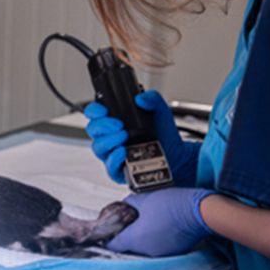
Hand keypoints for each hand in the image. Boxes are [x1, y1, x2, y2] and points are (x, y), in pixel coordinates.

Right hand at [84, 91, 200, 186]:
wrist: (176, 154)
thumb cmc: (163, 134)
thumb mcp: (160, 111)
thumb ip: (153, 99)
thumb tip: (142, 98)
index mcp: (114, 121)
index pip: (94, 114)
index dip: (94, 110)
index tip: (104, 110)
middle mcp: (110, 137)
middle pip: (92, 129)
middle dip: (103, 125)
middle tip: (119, 124)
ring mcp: (112, 154)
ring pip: (98, 147)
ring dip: (109, 140)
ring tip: (124, 136)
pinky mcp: (118, 170)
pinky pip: (109, 166)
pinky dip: (114, 158)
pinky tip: (123, 151)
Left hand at [106, 187, 214, 256]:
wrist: (201, 211)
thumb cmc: (174, 205)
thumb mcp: (144, 199)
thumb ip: (129, 204)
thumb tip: (125, 206)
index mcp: (136, 239)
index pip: (113, 245)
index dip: (108, 237)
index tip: (109, 231)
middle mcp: (147, 251)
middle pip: (128, 246)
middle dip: (127, 235)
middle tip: (129, 222)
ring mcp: (161, 253)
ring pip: (144, 247)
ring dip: (143, 237)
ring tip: (148, 222)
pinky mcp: (174, 252)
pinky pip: (159, 247)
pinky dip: (157, 239)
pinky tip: (161, 226)